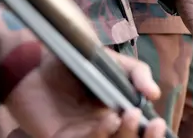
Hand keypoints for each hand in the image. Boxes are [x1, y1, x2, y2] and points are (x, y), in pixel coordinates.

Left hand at [7, 50, 167, 137]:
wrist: (34, 61)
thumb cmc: (73, 61)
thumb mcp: (111, 62)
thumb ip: (136, 73)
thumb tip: (154, 93)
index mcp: (117, 115)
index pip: (138, 133)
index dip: (150, 134)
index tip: (158, 124)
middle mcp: (102, 129)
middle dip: (139, 137)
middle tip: (144, 120)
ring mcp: (82, 135)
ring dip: (122, 135)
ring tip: (126, 115)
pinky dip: (99, 135)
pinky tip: (108, 120)